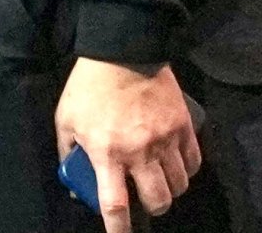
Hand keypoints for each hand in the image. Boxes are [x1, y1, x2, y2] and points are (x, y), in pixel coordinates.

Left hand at [53, 55, 199, 231]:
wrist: (123, 46)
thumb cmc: (89, 85)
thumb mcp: (66, 120)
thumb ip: (67, 153)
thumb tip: (72, 181)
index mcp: (108, 153)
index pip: (116, 206)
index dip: (119, 229)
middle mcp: (140, 151)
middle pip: (158, 200)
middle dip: (153, 208)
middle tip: (145, 200)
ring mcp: (165, 138)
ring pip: (179, 184)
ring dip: (171, 190)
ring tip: (161, 182)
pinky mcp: (183, 124)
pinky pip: (194, 160)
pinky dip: (188, 170)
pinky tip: (178, 166)